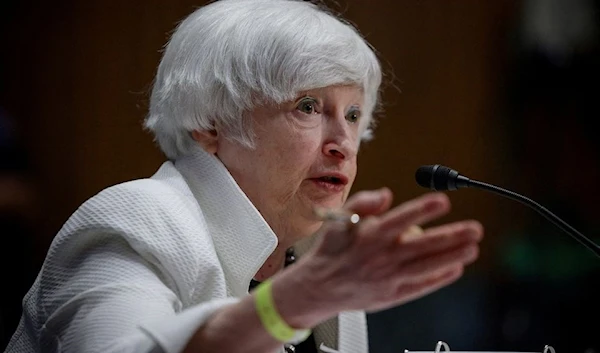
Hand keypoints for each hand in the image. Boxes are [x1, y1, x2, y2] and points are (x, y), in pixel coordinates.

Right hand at [282, 187, 482, 324]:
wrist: (319, 287)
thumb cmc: (331, 251)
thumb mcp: (338, 221)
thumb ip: (362, 203)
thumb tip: (386, 195)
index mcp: (369, 236)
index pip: (401, 220)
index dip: (422, 210)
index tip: (443, 201)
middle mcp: (382, 257)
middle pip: (423, 246)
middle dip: (451, 237)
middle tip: (474, 229)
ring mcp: (389, 278)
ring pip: (427, 267)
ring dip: (452, 257)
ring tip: (472, 248)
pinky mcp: (393, 294)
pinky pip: (421, 286)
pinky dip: (439, 279)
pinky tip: (454, 269)